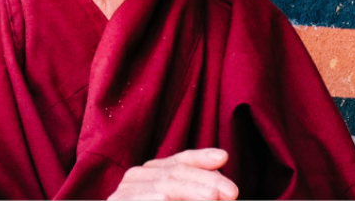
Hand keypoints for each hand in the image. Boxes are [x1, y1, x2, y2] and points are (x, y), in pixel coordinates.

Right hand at [108, 148, 238, 200]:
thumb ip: (199, 192)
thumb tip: (220, 173)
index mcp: (152, 174)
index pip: (179, 161)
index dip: (201, 158)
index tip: (223, 157)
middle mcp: (136, 178)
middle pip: (175, 173)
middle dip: (205, 181)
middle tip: (230, 192)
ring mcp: (124, 194)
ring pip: (164, 187)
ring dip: (191, 191)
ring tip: (212, 198)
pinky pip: (141, 200)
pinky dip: (157, 200)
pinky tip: (167, 199)